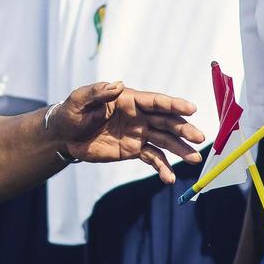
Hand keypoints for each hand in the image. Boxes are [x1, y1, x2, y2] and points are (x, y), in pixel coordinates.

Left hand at [46, 82, 204, 181]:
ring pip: (165, 141)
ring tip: (194, 160)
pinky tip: (169, 179)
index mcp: (128, 99)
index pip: (155, 101)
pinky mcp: (133, 150)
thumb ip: (97, 92)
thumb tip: (116, 84)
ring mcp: (138, 133)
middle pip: (166, 121)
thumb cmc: (71, 113)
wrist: (64, 137)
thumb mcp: (79, 100)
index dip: (174, 104)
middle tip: (200, 138)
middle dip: (184, 129)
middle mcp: (138, 116)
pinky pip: (152, 158)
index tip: (192, 109)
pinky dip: (162, 168)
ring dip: (180, 150)